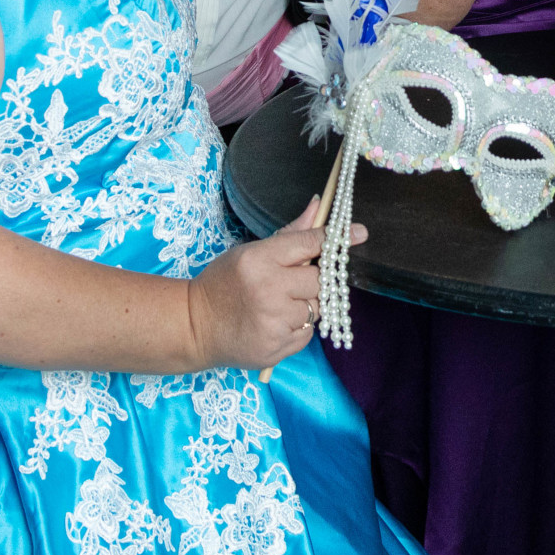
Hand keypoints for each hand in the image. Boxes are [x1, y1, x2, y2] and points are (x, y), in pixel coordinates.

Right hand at [186, 194, 363, 370]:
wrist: (194, 326)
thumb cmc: (223, 284)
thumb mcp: (249, 252)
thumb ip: (290, 234)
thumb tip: (320, 206)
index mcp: (259, 260)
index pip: (309, 243)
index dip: (336, 239)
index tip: (360, 234)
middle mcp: (268, 290)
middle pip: (320, 280)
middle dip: (313, 281)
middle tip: (294, 283)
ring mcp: (273, 322)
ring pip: (316, 309)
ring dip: (306, 305)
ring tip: (279, 305)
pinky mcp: (276, 348)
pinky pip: (308, 334)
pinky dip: (299, 328)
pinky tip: (275, 323)